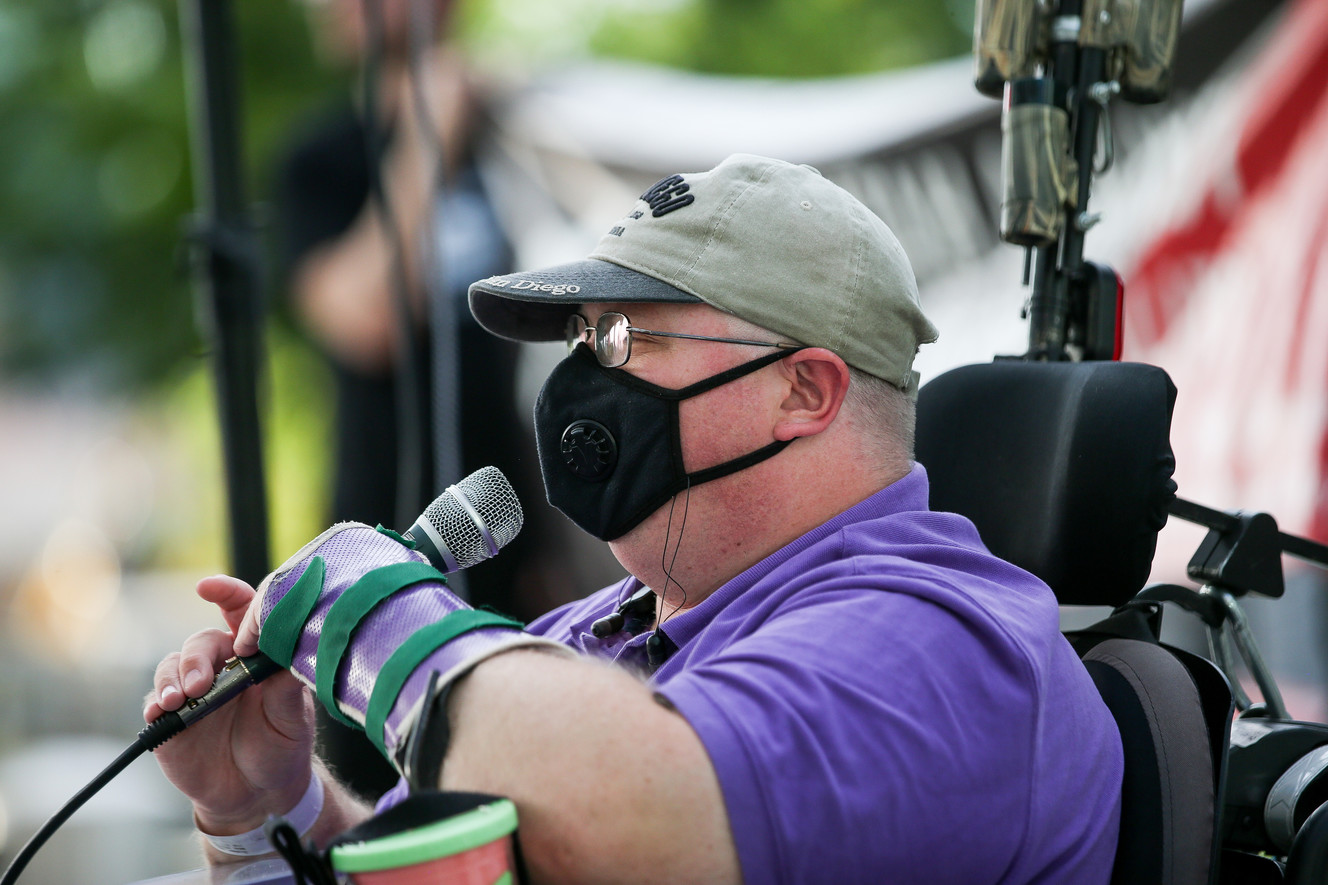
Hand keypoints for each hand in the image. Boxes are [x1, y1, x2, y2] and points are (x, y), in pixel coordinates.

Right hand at [145, 575, 316, 835]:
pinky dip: (156, 703)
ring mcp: (193, 692)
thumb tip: (287, 649)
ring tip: (181, 700)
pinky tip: (162, 711)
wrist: (259, 794)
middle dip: (197, 659)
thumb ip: (287, 684)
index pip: (241, 614)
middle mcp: (221, 666)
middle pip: (201, 643)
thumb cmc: (283, 745)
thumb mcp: (294, 716)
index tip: (208, 587)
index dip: (227, 594)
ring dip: (173, 679)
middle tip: (202, 684)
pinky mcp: (172, 720)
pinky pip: (155, 702)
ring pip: (173, 667)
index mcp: (255, 657)